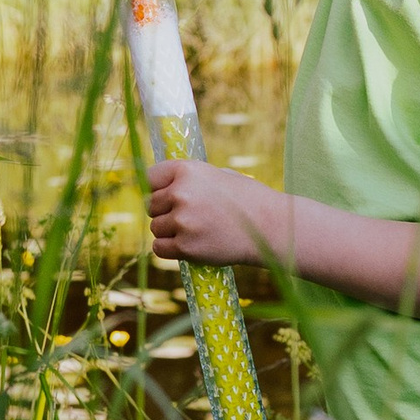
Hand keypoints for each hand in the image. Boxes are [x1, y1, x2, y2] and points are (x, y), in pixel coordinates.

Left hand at [148, 157, 282, 268]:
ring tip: (197, 231)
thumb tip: (161, 187)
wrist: (270, 227)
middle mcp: (181, 193)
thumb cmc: (247, 199)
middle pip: (151, 206)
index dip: (157, 189)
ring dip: (170, 232)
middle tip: (189, 217)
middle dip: (165, 212)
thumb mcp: (217, 176)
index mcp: (187, 170)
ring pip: (156, 228)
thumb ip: (188, 181)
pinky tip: (190, 245)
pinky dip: (171, 250)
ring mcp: (182, 220)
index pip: (150, 178)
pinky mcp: (185, 246)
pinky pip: (160, 249)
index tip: (165, 197)